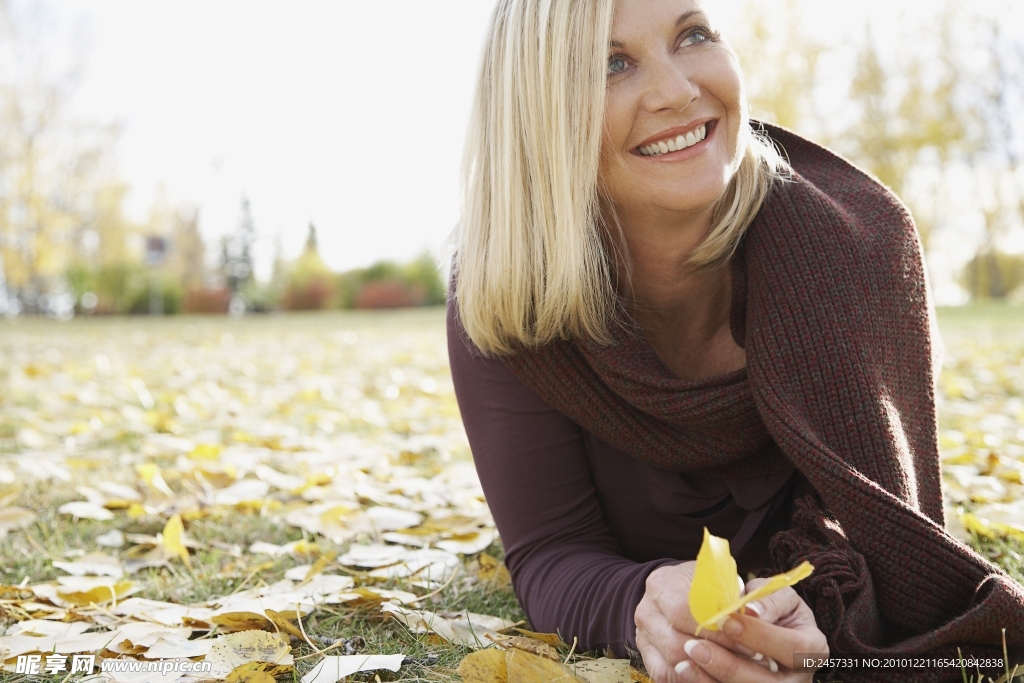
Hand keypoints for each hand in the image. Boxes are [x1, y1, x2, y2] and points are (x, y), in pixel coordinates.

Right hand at [635, 562, 749, 682]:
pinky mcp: (648, 655)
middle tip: (747, 665)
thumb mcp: (723, 580)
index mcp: (661, 584)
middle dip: (715, 658)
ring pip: (671, 665)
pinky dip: (691, 679)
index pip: (685, 613)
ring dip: (705, 673)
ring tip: (735, 673)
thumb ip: (740, 596)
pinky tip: (714, 677)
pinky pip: (665, 676)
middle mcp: (646, 611)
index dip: (717, 632)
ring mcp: (644, 635)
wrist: (681, 590)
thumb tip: (755, 613)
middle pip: (677, 644)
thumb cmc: (707, 586)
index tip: (749, 644)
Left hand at [636, 567, 827, 682]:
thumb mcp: (774, 593)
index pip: (792, 649)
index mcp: (812, 647)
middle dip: (728, 665)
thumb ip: (765, 599)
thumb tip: (749, 611)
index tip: (726, 620)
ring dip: (712, 678)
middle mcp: (800, 678)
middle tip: (694, 645)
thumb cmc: (769, 604)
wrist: (763, 621)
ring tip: (685, 658)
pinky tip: (684, 670)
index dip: (759, 636)